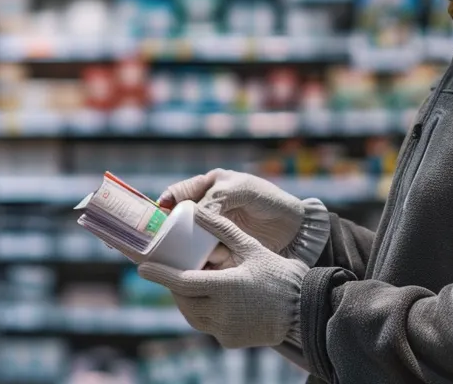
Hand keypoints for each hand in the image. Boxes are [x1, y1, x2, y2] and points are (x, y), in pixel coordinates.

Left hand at [137, 208, 305, 348]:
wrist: (304, 309)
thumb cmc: (279, 275)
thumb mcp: (251, 248)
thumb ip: (222, 230)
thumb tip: (197, 211)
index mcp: (225, 286)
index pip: (181, 282)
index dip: (159, 275)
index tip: (141, 268)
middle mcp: (221, 312)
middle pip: (184, 299)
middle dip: (177, 286)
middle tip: (174, 272)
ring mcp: (225, 329)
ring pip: (193, 315)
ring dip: (188, 300)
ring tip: (195, 284)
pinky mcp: (229, 341)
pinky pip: (208, 326)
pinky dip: (206, 313)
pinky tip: (215, 301)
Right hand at [159, 170, 307, 254]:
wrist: (293, 228)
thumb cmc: (269, 201)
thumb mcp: (242, 191)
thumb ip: (216, 198)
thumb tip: (192, 213)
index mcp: (208, 187)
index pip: (178, 194)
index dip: (164, 204)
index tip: (159, 214)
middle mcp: (206, 210)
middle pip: (178, 221)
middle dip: (173, 232)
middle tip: (168, 241)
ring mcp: (210, 232)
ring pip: (188, 241)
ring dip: (190, 248)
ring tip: (204, 252)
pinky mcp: (218, 252)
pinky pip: (201, 256)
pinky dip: (201, 261)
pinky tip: (206, 264)